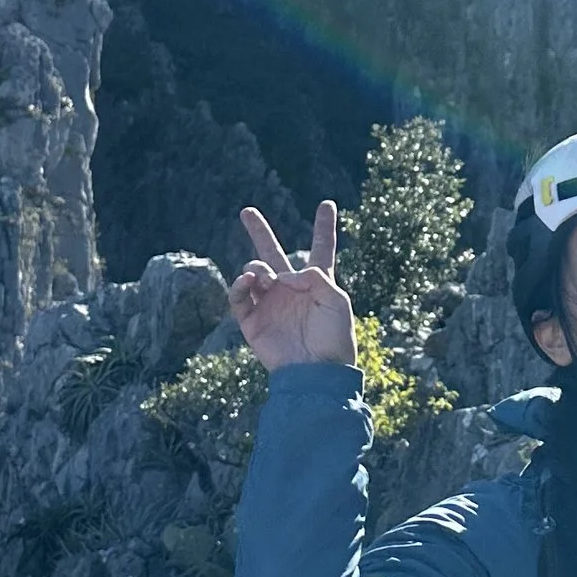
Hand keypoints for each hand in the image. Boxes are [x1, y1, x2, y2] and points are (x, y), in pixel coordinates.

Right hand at [229, 202, 356, 373]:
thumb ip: (316, 277)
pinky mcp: (252, 320)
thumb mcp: (337, 302)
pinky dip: (239, 285)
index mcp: (317, 283)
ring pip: (254, 272)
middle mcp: (290, 289)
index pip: (321, 248)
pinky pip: (239, 296)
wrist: (316, 372)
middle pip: (272, 253)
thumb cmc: (334, 338)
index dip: (324, 227)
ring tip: (264, 279)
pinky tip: (249, 281)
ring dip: (257, 269)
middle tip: (247, 211)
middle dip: (259, 232)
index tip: (327, 204)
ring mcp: (269, 303)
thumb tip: (284, 274)